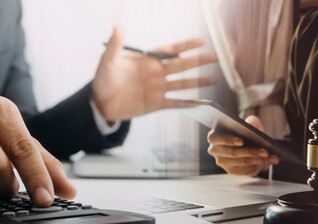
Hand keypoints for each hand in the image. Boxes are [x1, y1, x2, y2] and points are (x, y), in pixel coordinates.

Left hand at [92, 26, 217, 120]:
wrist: (100, 102)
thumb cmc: (103, 79)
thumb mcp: (108, 60)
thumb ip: (115, 44)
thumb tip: (117, 25)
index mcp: (148, 60)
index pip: (170, 50)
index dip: (186, 45)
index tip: (201, 41)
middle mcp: (157, 73)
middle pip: (182, 65)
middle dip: (199, 61)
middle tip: (216, 57)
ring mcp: (158, 89)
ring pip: (183, 84)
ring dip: (199, 81)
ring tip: (215, 79)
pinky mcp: (156, 104)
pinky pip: (175, 103)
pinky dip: (187, 103)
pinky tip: (200, 102)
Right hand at [206, 116, 279, 175]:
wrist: (249, 145)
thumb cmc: (246, 133)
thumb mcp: (251, 124)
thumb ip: (251, 121)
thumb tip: (251, 124)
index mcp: (215, 135)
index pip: (215, 138)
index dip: (228, 140)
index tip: (242, 141)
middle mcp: (215, 150)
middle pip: (232, 153)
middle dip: (251, 152)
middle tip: (265, 151)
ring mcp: (223, 162)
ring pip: (242, 162)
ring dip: (259, 160)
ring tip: (272, 157)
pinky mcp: (232, 170)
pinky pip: (245, 170)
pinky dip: (259, 165)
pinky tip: (269, 162)